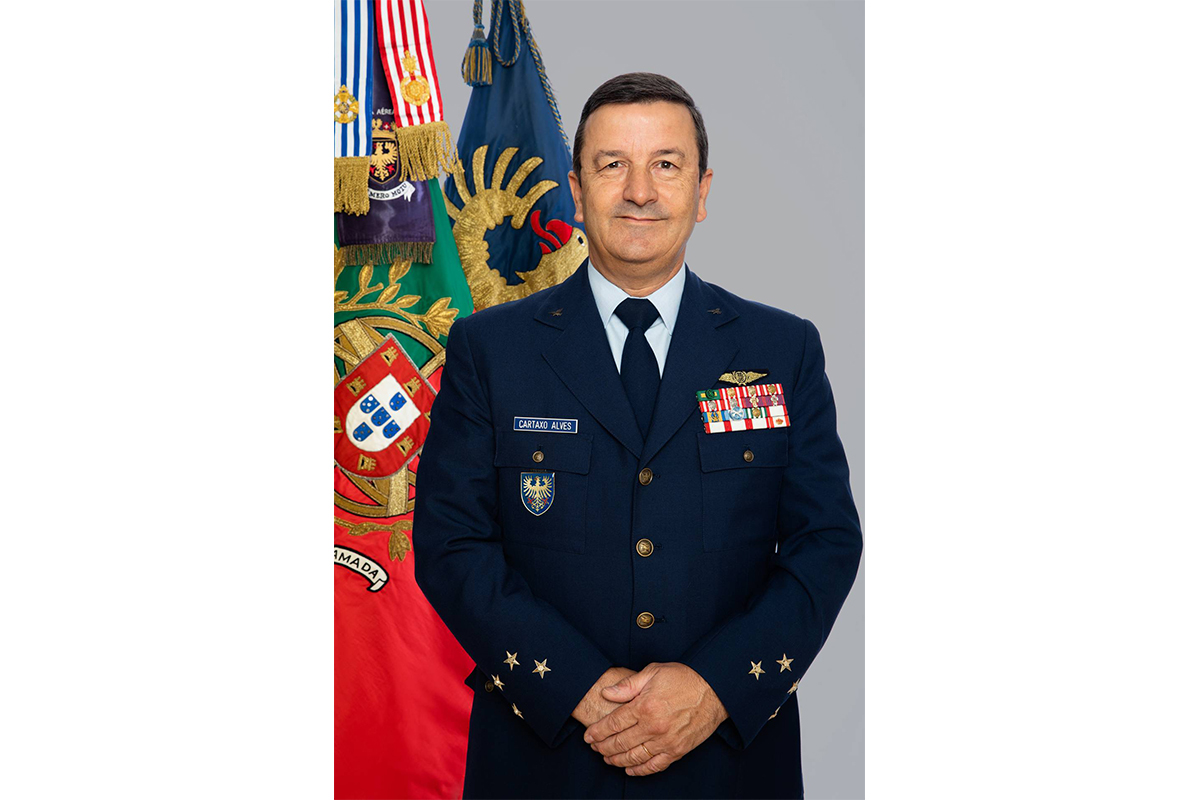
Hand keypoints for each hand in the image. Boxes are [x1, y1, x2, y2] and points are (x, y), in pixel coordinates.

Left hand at [583, 662, 728, 776]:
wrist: (715, 690)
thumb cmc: (684, 678)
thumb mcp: (653, 672)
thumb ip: (627, 685)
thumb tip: (606, 693)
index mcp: (644, 706)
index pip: (613, 724)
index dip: (597, 732)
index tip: (588, 736)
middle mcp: (653, 726)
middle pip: (620, 743)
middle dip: (603, 747)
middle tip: (594, 747)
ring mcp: (666, 741)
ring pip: (634, 757)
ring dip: (617, 760)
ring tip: (607, 758)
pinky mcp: (678, 750)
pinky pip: (654, 765)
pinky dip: (640, 770)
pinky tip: (629, 770)